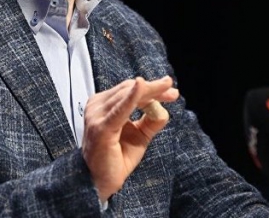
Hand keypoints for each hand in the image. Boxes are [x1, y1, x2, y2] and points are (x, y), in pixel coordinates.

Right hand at [81, 76, 179, 201]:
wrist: (99, 182)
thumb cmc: (116, 159)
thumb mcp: (139, 136)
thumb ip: (150, 122)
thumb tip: (164, 110)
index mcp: (104, 105)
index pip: (129, 90)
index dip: (151, 88)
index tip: (171, 91)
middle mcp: (97, 106)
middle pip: (129, 89)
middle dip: (153, 89)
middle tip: (172, 90)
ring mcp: (97, 115)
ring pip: (128, 95)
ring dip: (150, 91)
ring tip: (167, 92)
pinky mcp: (101, 127)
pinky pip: (120, 108)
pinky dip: (132, 96)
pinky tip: (142, 85)